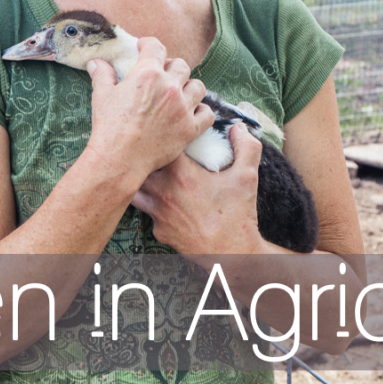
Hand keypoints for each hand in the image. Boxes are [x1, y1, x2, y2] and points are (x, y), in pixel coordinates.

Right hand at [83, 37, 215, 180]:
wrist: (120, 159)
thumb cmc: (109, 127)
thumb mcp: (102, 97)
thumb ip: (103, 76)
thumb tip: (96, 63)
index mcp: (147, 75)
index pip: (156, 47)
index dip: (149, 45)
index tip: (145, 48)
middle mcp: (169, 87)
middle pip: (181, 65)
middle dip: (172, 67)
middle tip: (163, 75)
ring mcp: (182, 108)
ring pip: (198, 87)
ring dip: (189, 87)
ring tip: (180, 93)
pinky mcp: (190, 129)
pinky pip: (207, 114)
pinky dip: (202, 112)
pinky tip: (193, 112)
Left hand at [131, 124, 266, 253]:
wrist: (231, 255)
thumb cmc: (237, 216)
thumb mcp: (247, 176)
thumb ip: (246, 146)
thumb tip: (239, 128)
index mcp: (180, 174)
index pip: (159, 145)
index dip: (162, 138)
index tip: (168, 136)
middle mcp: (162, 192)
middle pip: (139, 167)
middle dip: (145, 159)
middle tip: (155, 155)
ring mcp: (157, 213)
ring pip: (135, 191)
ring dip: (142, 183)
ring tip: (151, 177)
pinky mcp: (158, 231)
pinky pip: (148, 214)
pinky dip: (153, 207)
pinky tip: (164, 204)